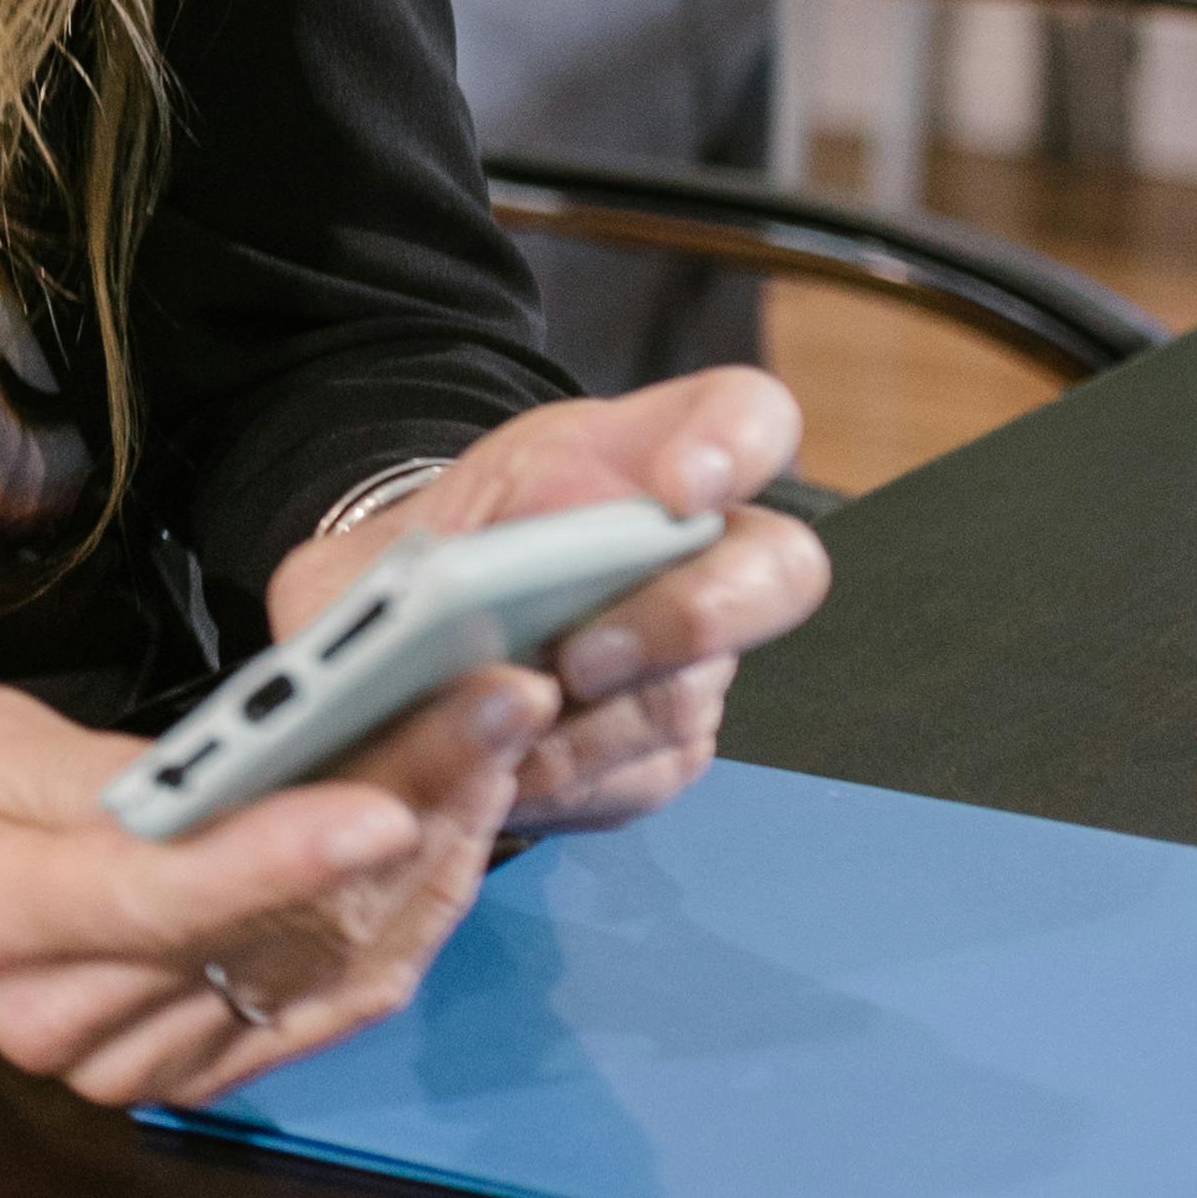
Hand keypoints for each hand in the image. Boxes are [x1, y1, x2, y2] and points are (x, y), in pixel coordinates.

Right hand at [0, 670, 547, 1108]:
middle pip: (270, 931)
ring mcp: (131, 1068)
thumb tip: (253, 769)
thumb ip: (102, 773)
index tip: (392, 797)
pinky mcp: (187, 1081)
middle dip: (408, 813)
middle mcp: (62, 1021)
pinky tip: (451, 837)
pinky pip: (327, 1009)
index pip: (158, 895)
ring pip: (323, 975)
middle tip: (497, 707)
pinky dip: (406, 924)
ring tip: (494, 747)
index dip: (281, 852)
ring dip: (432, 863)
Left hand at [265, 373, 826, 835]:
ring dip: (590, 727)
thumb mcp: (418, 512)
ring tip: (495, 732)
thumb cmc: (446, 550)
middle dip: (683, 620)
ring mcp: (700, 660)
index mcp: (645, 461)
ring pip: (689, 694)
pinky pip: (643, 774)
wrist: (422, 626)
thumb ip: (431, 539)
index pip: (747, 417)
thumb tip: (434, 613)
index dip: (735, 445)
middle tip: (580, 658)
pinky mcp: (669, 749)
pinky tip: (503, 774)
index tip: (680, 487)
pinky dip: (565, 780)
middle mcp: (706, 559)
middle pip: (778, 571)